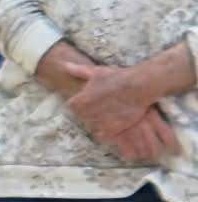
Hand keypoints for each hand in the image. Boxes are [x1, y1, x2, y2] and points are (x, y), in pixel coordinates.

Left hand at [64, 62, 178, 160]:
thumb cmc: (116, 77)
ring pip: (91, 126)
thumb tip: (64, 65)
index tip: (84, 101)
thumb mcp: (96, 71)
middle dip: (87, 113)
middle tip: (98, 107)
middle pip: (82, 117)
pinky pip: (102, 135)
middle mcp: (88, 113)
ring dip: (96, 122)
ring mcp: (100, 122)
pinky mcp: (113, 129)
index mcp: (81, 100)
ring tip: (106, 114)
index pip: (71, 107)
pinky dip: (104, 131)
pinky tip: (111, 123)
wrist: (137, 87)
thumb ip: (79, 71)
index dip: (78, 104)